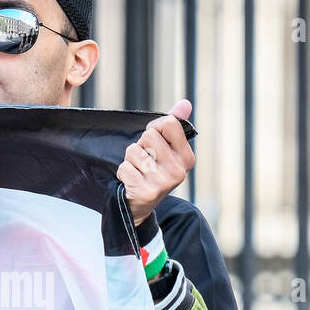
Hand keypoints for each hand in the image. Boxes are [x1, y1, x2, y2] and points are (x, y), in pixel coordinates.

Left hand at [116, 99, 195, 225]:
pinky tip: (131, 182)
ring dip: (130, 160)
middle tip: (144, 161)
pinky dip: (123, 172)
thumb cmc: (152, 171)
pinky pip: (124, 167)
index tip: (153, 143)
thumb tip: (185, 103)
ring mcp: (163, 182)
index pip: (168, 123)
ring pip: (133, 150)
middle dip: (141, 145)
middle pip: (149, 135)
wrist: (140, 206)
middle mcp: (178, 171)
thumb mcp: (166, 149)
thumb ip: (173, 125)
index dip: (154, 129)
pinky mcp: (146, 192)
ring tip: (138, 172)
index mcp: (186, 158)